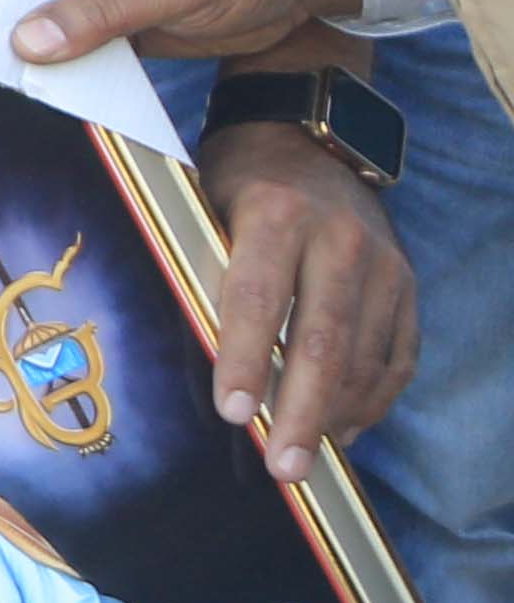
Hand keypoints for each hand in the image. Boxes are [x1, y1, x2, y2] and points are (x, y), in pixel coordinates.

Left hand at [199, 108, 414, 476]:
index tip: (234, 413)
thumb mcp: (208, 205)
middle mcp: (341, 239)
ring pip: (365, 357)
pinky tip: (345, 429)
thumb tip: (195, 353)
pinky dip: (373, 398)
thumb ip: (209, 269)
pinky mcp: (407, 283)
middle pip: (323, 341)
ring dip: (336, 415)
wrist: (309, 135)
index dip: (245, 358)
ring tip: (306, 457)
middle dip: (301, 411)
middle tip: (283, 467)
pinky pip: (398, 355)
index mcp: (278, 214)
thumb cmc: (238, 180)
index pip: (259, 298)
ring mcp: (383, 263)